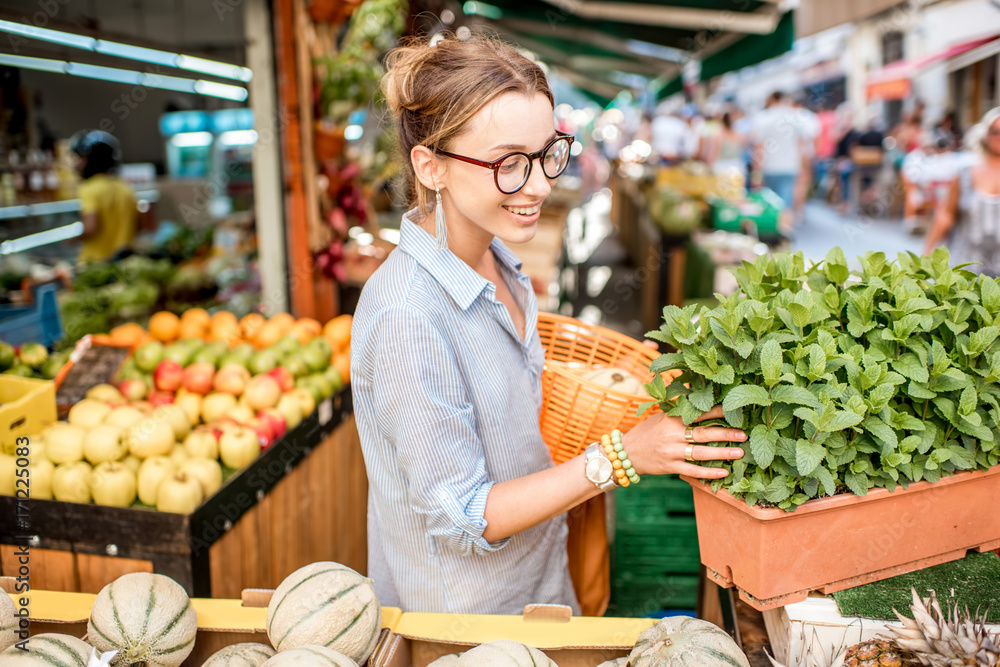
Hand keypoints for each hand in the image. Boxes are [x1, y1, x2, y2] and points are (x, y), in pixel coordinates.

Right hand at [622, 405, 745, 478]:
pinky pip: (693, 471)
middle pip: (703, 434)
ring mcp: (671, 452)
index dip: (717, 411)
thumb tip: (698, 393)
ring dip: (722, 453)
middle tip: (743, 434)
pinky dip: (708, 472)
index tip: (734, 409)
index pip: (698, 413)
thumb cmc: (647, 432)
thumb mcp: (661, 416)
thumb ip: (680, 409)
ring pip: (701, 453)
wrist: (625, 452)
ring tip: (740, 453)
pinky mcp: (670, 467)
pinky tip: (723, 472)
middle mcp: (672, 435)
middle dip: (725, 434)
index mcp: (672, 419)